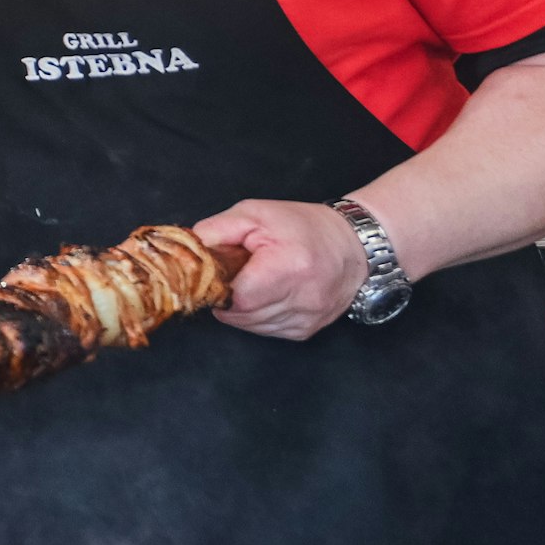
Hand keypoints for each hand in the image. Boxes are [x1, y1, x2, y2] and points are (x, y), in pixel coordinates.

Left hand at [197, 198, 366, 339]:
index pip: (237, 297)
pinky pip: (266, 330)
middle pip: (241, 315)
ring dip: (240, 308)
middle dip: (226, 296)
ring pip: (251, 326)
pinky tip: (265, 294)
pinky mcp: (306, 331)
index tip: (217, 271)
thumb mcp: (255, 213)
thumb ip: (217, 230)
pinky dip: (256, 316)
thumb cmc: (303, 226)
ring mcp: (306, 320)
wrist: (354, 246)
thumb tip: (189, 251)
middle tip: (232, 273)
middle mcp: (302, 301)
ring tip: (252, 280)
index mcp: (288, 269)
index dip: (218, 286)